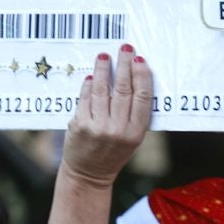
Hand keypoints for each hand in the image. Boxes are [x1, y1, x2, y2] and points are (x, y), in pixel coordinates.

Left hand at [62, 46, 152, 187]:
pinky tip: (91, 77)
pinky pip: (85, 99)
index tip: (140, 59)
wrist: (89, 174)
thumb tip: (134, 78)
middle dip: (124, 65)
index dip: (141, 75)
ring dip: (103, 70)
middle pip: (123, 89)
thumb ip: (134, 114)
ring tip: (104, 57)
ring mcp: (98, 128)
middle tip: (125, 49)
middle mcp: (119, 130)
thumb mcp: (132, 138)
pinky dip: (88, 85)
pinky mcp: (80, 126)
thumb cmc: (113, 152)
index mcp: (136, 132)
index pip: (142, 97)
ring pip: (102, 90)